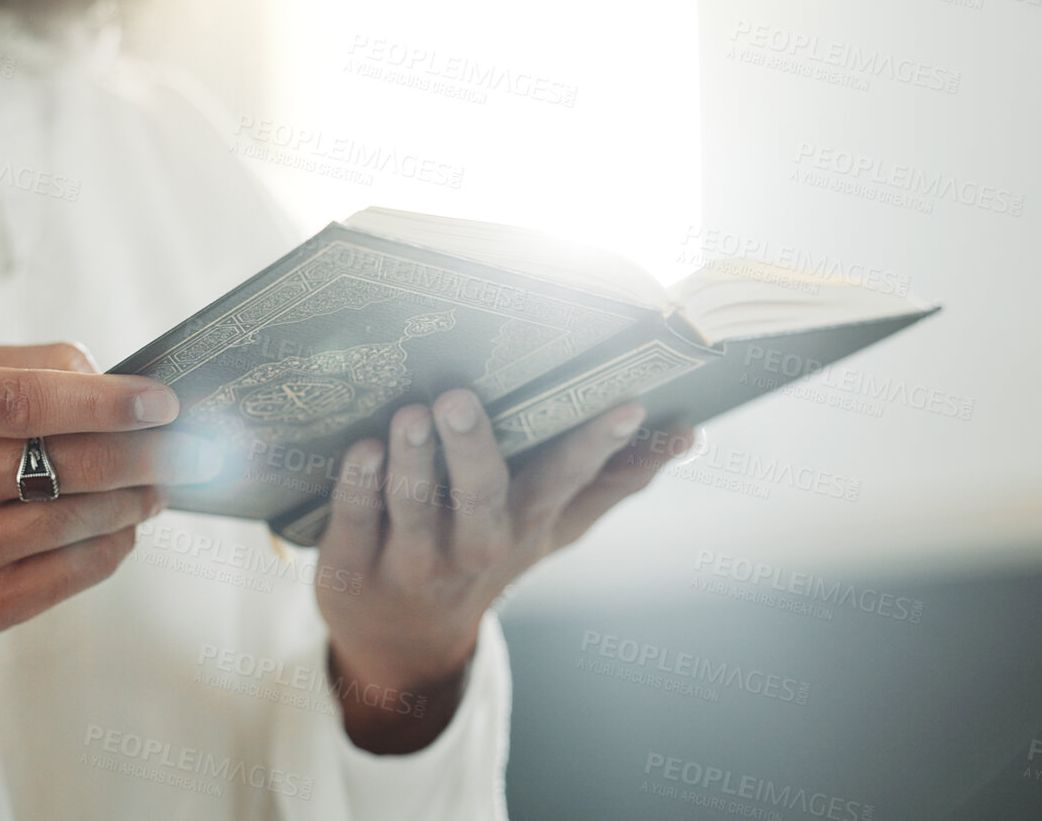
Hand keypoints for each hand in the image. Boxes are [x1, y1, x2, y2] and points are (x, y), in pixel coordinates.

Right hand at [0, 343, 219, 719]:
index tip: (163, 403)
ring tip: (159, 486)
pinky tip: (124, 526)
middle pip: (71, 465)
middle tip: (193, 450)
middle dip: (149, 455)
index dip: (108, 402)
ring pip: (81, 521)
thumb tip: (112, 378)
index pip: (32, 401)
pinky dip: (113, 545)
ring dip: (137, 501)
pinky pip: (73, 572)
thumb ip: (32, 367)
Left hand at [315, 389, 691, 752]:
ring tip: (410, 413)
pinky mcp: (351, 570)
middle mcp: (472, 546)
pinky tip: (360, 448)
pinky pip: (352, 523)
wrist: (404, 646)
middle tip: (458, 396)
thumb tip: (690, 434)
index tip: (627, 402)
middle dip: (472, 446)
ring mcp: (410, 561)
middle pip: (480, 494)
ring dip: (411, 460)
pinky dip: (355, 487)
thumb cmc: (486, 556)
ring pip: (412, 506)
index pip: (566, 481)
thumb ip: (613, 482)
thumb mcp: (551, 529)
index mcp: (524, 526)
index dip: (597, 444)